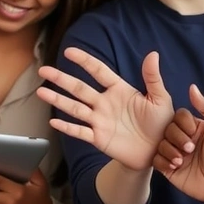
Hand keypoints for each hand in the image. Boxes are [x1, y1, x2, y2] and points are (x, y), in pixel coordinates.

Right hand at [36, 47, 171, 170]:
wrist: (159, 152)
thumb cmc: (162, 124)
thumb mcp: (160, 99)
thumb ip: (153, 78)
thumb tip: (152, 53)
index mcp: (119, 90)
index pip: (99, 72)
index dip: (84, 61)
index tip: (69, 51)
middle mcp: (105, 103)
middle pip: (79, 88)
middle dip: (61, 79)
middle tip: (44, 70)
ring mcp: (100, 121)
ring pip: (74, 108)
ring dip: (57, 100)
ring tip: (41, 91)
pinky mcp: (99, 138)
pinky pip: (80, 132)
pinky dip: (67, 128)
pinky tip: (53, 121)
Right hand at [153, 85, 203, 203]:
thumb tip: (192, 87)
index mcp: (194, 127)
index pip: (179, 116)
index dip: (183, 124)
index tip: (193, 133)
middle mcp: (183, 138)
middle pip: (167, 129)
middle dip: (177, 139)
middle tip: (190, 150)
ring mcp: (175, 152)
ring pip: (160, 144)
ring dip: (170, 152)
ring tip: (182, 161)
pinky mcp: (168, 167)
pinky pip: (156, 160)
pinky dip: (163, 163)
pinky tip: (175, 168)